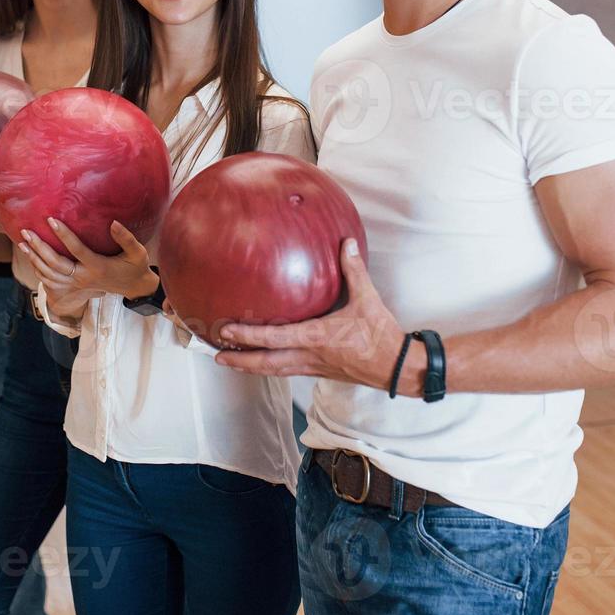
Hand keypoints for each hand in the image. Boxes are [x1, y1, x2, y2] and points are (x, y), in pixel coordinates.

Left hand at [18, 218, 157, 298]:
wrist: (134, 287)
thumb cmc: (135, 266)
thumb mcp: (137, 252)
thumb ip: (126, 238)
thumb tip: (113, 223)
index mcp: (98, 266)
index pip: (76, 249)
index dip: (63, 235)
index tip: (51, 219)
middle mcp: (85, 277)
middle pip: (56, 263)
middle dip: (39, 247)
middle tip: (26, 231)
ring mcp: (78, 284)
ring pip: (50, 274)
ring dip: (35, 258)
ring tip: (23, 243)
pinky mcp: (75, 287)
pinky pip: (51, 281)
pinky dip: (39, 269)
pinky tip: (31, 256)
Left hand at [215, 239, 406, 390]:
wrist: (398, 368)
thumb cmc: (381, 336)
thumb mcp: (368, 299)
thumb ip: (354, 270)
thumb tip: (347, 243)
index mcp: (317, 337)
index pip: (274, 338)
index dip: (247, 336)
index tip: (226, 330)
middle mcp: (310, 355)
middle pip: (266, 363)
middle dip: (240, 360)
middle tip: (217, 356)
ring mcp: (314, 367)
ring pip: (275, 371)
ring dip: (251, 367)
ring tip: (231, 362)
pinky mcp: (320, 371)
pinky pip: (288, 371)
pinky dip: (271, 367)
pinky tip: (264, 362)